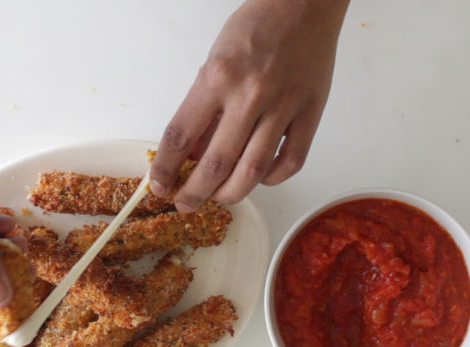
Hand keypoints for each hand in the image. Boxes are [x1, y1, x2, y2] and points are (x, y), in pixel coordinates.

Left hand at [150, 0, 348, 211]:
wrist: (303, 5)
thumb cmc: (255, 28)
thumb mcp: (215, 61)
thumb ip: (205, 108)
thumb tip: (193, 153)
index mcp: (217, 78)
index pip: (180, 136)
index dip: (165, 168)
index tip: (159, 186)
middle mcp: (249, 95)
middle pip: (215, 165)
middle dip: (195, 194)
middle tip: (186, 204)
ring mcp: (283, 107)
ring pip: (253, 172)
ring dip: (230, 195)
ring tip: (219, 198)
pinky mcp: (310, 114)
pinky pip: (290, 162)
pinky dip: (272, 179)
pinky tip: (260, 178)